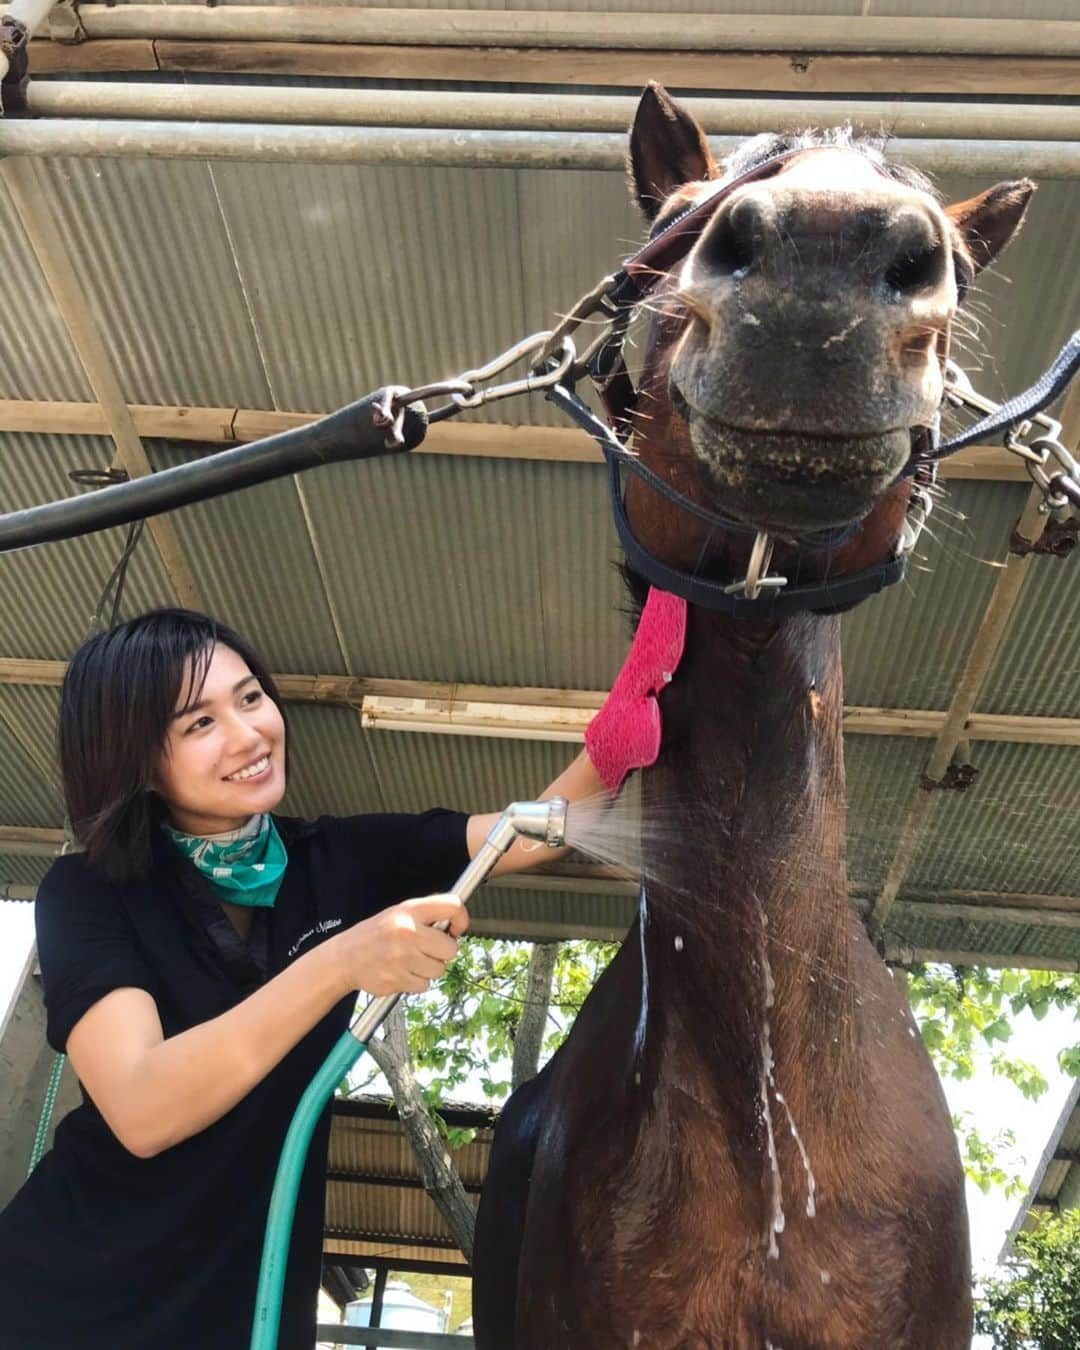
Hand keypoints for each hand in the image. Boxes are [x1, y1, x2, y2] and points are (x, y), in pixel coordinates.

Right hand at [330, 894, 468, 995]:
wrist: (345, 958)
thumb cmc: (376, 934)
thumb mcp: (399, 913)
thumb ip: (427, 915)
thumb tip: (457, 922)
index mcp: (409, 911)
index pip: (452, 905)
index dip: (461, 918)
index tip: (456, 929)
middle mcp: (406, 932)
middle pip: (451, 948)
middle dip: (442, 952)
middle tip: (426, 949)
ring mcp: (401, 958)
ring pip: (439, 970)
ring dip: (428, 968)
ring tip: (409, 960)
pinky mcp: (397, 980)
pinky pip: (424, 985)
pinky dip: (416, 982)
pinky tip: (401, 971)